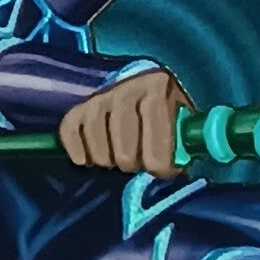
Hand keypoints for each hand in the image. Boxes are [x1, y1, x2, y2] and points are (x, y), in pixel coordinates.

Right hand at [59, 70, 191, 177]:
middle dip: (134, 164)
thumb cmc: (170, 116)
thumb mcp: (186, 123)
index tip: (163, 169)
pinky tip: (91, 158)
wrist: (145, 87)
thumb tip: (183, 171)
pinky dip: (80, 152)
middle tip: (140, 160)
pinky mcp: (80, 106)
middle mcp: (128, 88)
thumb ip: (188, 144)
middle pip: (124, 154)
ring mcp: (101, 97)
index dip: (160, 167)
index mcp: (160, 89)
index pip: (157, 146)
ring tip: (120, 157)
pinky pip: (70, 134)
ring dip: (109, 161)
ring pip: (99, 150)